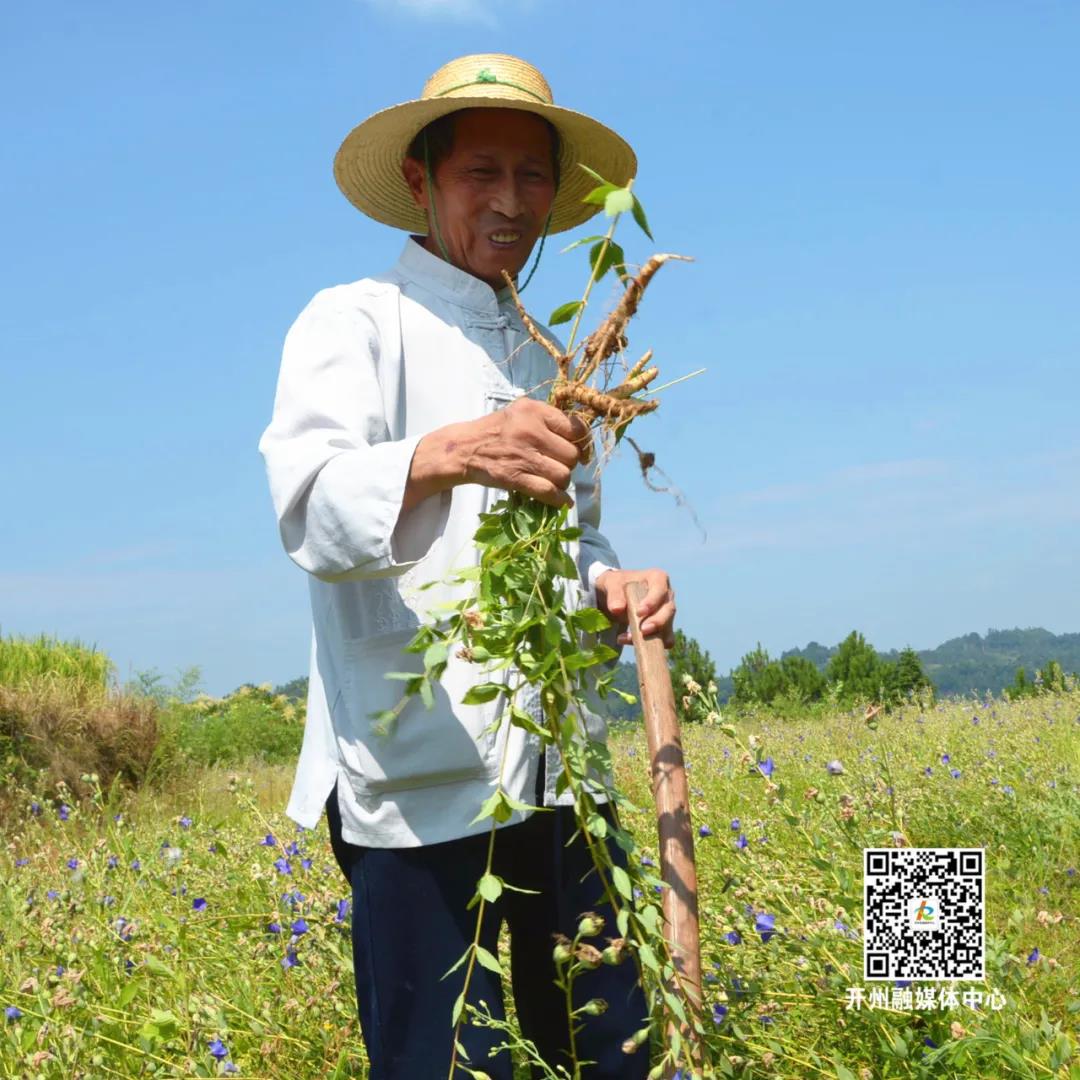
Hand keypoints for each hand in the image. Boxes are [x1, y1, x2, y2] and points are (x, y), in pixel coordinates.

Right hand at [461, 397, 589, 508]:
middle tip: (558, 465)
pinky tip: (561, 501)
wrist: (463, 448)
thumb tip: (580, 437)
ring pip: (563, 475)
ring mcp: (524, 455)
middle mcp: (532, 430)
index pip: (575, 427)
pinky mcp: (515, 477)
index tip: (581, 450)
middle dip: (569, 464)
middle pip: (572, 455)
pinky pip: (549, 492)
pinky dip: (559, 500)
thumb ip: (548, 419)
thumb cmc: (496, 430)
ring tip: (552, 480)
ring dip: (562, 482)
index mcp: (535, 411)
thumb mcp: (521, 412)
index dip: (582, 442)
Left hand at [594, 568, 675, 648]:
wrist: (616, 595)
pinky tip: (632, 643)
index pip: (660, 589)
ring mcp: (666, 612)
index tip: (640, 612)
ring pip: (668, 626)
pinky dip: (651, 644)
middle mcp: (666, 595)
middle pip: (669, 609)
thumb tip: (617, 609)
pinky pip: (663, 638)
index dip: (653, 601)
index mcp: (657, 578)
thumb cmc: (616, 584)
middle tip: (643, 630)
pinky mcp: (663, 627)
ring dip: (654, 636)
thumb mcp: (611, 583)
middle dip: (657, 622)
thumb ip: (614, 594)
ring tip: (631, 639)